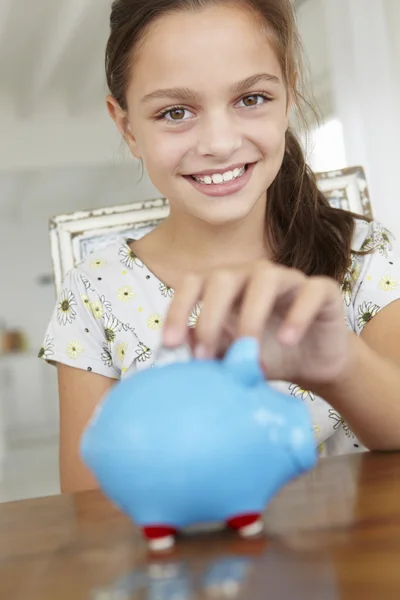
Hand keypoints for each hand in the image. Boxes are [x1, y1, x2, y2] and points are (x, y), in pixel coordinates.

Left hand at [162, 260, 350, 389]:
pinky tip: (287, 340)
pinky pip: (310, 291)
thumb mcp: (231, 356)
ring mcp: (288, 279)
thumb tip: (176, 349)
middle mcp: (253, 276)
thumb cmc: (268, 355)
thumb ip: (207, 347)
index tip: (170, 343)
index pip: (194, 283)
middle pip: (223, 277)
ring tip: (247, 349)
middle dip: (210, 315)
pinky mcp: (322, 290)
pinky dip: (298, 314)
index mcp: (226, 288)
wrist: (314, 365)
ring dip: (251, 314)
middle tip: (206, 355)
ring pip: (265, 278)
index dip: (179, 309)